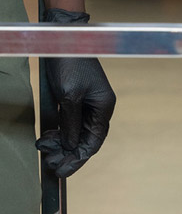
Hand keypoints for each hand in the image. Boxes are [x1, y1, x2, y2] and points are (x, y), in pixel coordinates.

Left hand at [38, 8, 115, 176]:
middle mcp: (99, 107)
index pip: (94, 141)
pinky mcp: (77, 100)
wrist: (65, 41)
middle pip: (86, 140)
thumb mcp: (69, 96)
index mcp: (104, 105)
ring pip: (77, 134)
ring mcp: (89, 103)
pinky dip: (59, 134)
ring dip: (61, 144)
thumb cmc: (70, 64)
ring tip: (44, 146)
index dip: (79, 159)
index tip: (62, 172)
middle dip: (67, 154)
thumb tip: (71, 146)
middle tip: (48, 162)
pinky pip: (71, 125)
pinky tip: (47, 136)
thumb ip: (71, 123)